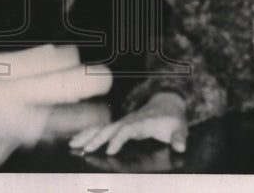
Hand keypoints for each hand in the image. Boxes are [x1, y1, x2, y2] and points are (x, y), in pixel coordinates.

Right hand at [69, 91, 187, 155]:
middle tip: (84, 150)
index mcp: (141, 122)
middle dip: (96, 139)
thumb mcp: (180, 127)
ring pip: (101, 128)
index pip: (126, 130)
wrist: (166, 103)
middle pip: (109, 128)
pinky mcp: (118, 126)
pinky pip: (101, 129)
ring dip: (87, 135)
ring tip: (72, 144)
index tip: (110, 150)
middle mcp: (128, 121)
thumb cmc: (172, 119)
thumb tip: (181, 147)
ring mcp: (122, 123)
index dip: (118, 139)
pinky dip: (88, 134)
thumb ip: (179, 137)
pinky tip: (77, 141)